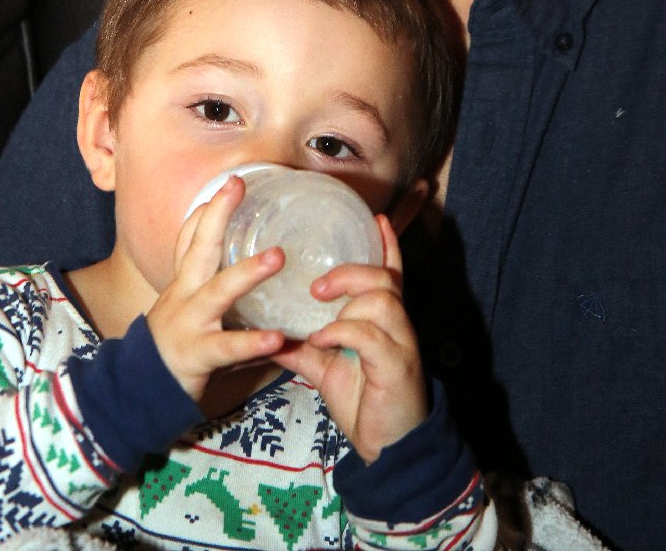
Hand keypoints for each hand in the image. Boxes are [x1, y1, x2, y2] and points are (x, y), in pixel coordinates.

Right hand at [147, 175, 285, 402]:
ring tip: (277, 256)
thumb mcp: (190, 307)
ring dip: (247, 273)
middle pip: (198, 248)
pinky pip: (227, 348)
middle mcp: (184, 294)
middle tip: (238, 186)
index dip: (209, 209)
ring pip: (217, 292)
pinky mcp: (197, 354)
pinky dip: (252, 342)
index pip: (191, 237)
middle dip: (217, 216)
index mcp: (184, 282)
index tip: (232, 181)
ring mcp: (189, 322)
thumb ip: (221, 287)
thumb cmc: (177, 343)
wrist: (138, 390)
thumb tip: (259, 260)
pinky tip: (276, 338)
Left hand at [273, 215, 426, 462]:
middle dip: (350, 271)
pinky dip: (343, 331)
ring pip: (382, 299)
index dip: (387, 244)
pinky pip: (371, 336)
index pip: (391, 272)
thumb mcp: (326, 368)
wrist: (387, 447)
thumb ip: (302, 346)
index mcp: (383, 319)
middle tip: (317, 284)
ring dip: (347, 297)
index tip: (378, 218)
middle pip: (384, 278)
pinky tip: (321, 339)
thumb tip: (265, 332)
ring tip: (317, 302)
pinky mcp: (396, 366)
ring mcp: (400, 343)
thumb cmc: (362, 400)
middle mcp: (397, 324)